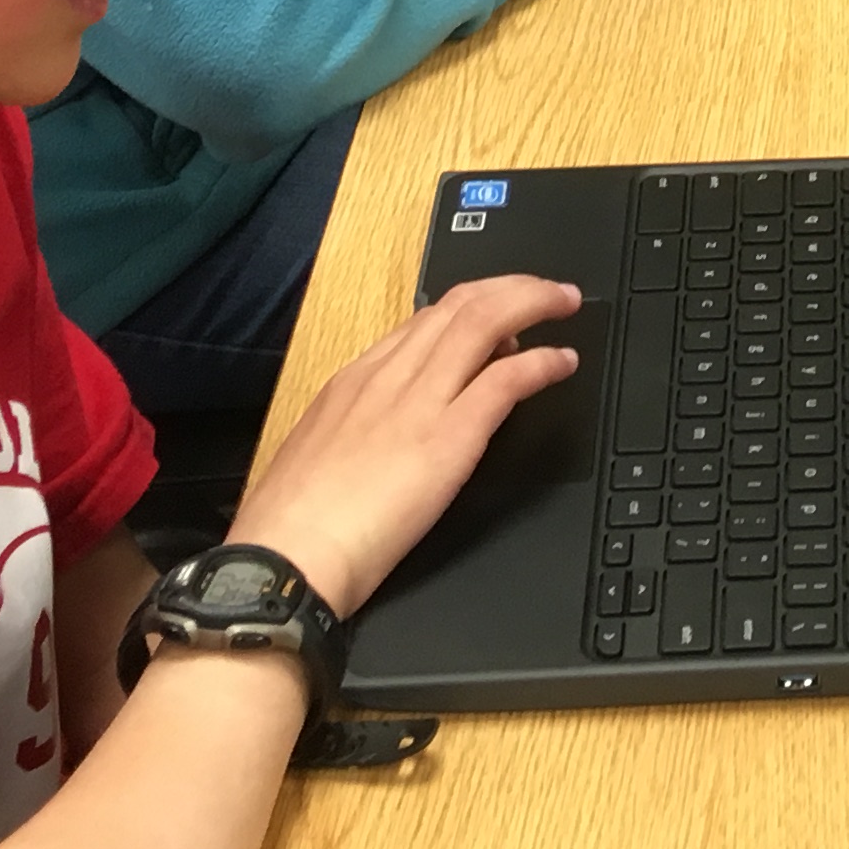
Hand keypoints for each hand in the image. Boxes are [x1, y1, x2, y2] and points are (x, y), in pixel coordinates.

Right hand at [227, 273, 584, 615]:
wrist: (285, 560)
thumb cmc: (292, 527)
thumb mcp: (317, 455)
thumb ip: (355, 431)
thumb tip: (384, 433)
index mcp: (353, 381)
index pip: (421, 321)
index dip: (468, 308)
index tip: (496, 314)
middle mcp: (387, 377)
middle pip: (459, 306)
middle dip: (509, 289)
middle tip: (545, 292)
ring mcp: (419, 403)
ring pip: (486, 323)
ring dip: (534, 304)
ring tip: (564, 305)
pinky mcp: (448, 438)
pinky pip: (507, 380)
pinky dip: (542, 362)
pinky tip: (562, 363)